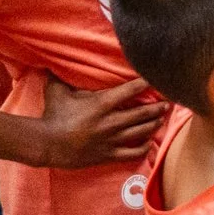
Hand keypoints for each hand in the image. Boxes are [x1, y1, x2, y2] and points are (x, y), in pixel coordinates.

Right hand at [36, 76, 163, 168]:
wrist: (45, 144)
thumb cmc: (52, 116)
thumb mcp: (58, 92)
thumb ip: (62, 76)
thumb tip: (54, 60)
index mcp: (102, 104)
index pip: (132, 89)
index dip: (147, 83)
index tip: (158, 79)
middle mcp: (111, 121)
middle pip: (143, 113)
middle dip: (158, 107)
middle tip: (169, 103)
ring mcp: (111, 139)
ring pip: (141, 131)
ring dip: (154, 124)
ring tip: (161, 119)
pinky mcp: (108, 154)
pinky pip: (132, 153)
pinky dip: (144, 148)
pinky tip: (149, 144)